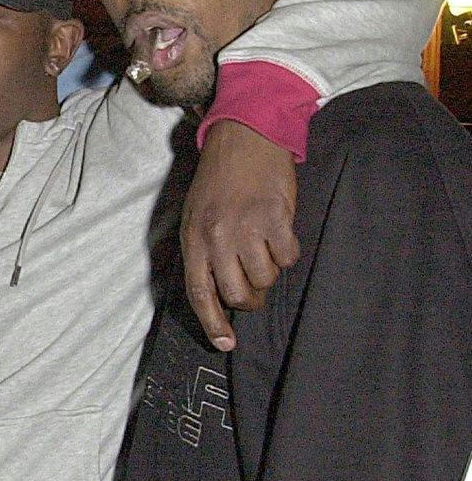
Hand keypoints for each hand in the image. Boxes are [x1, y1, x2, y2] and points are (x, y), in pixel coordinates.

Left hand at [182, 118, 299, 350]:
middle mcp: (217, 237)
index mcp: (193, 239)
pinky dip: (287, 253)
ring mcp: (246, 228)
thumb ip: (203, 252)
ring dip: (269, 272)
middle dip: (249, 299)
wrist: (244, 137)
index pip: (199, 293)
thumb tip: (217, 293)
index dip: (213, 323)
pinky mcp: (276, 218)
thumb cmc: (220, 181)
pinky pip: (288, 256)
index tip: (225, 343)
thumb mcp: (196, 217)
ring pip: (265, 278)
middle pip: (236, 293)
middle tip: (254, 287)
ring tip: (265, 250)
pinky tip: (280, 234)